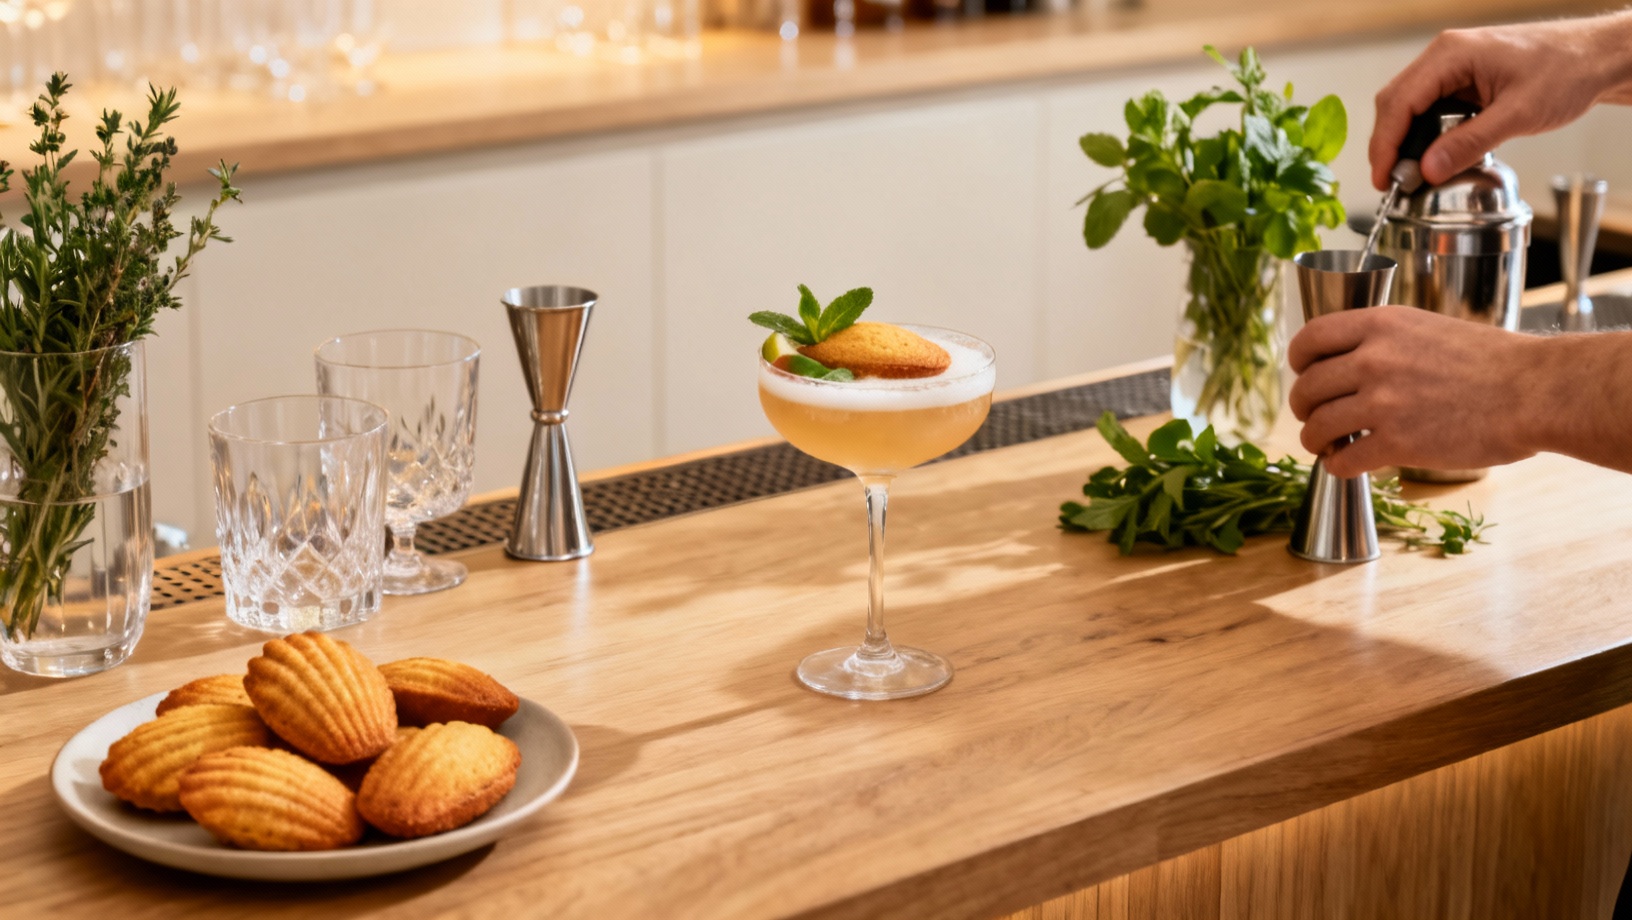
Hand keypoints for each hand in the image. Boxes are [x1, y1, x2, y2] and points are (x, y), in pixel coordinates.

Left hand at [1287, 307, 1539, 476]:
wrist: (1534, 392)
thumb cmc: (1492, 361)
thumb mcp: (1429, 328)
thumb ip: (1385, 341)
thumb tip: (1349, 360)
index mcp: (1381, 325)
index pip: (1309, 339)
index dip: (1299, 361)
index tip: (1304, 374)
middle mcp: (1373, 360)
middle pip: (1306, 389)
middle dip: (1303, 408)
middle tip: (1315, 418)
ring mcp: (1382, 402)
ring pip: (1316, 427)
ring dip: (1315, 441)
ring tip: (1329, 445)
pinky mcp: (1396, 443)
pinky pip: (1342, 461)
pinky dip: (1337, 467)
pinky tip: (1348, 464)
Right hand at [1370, 12, 1631, 189]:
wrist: (1596, 57)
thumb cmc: (1568, 70)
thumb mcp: (1518, 114)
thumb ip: (1469, 143)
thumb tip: (1427, 170)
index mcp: (1451, 54)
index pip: (1399, 102)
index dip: (1385, 145)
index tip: (1384, 179)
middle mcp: (1444, 55)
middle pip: (1395, 103)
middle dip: (1389, 146)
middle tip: (1393, 184)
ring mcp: (1452, 65)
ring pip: (1409, 106)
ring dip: (1405, 141)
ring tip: (1411, 174)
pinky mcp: (1462, 78)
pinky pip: (1429, 106)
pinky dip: (1424, 134)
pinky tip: (1431, 155)